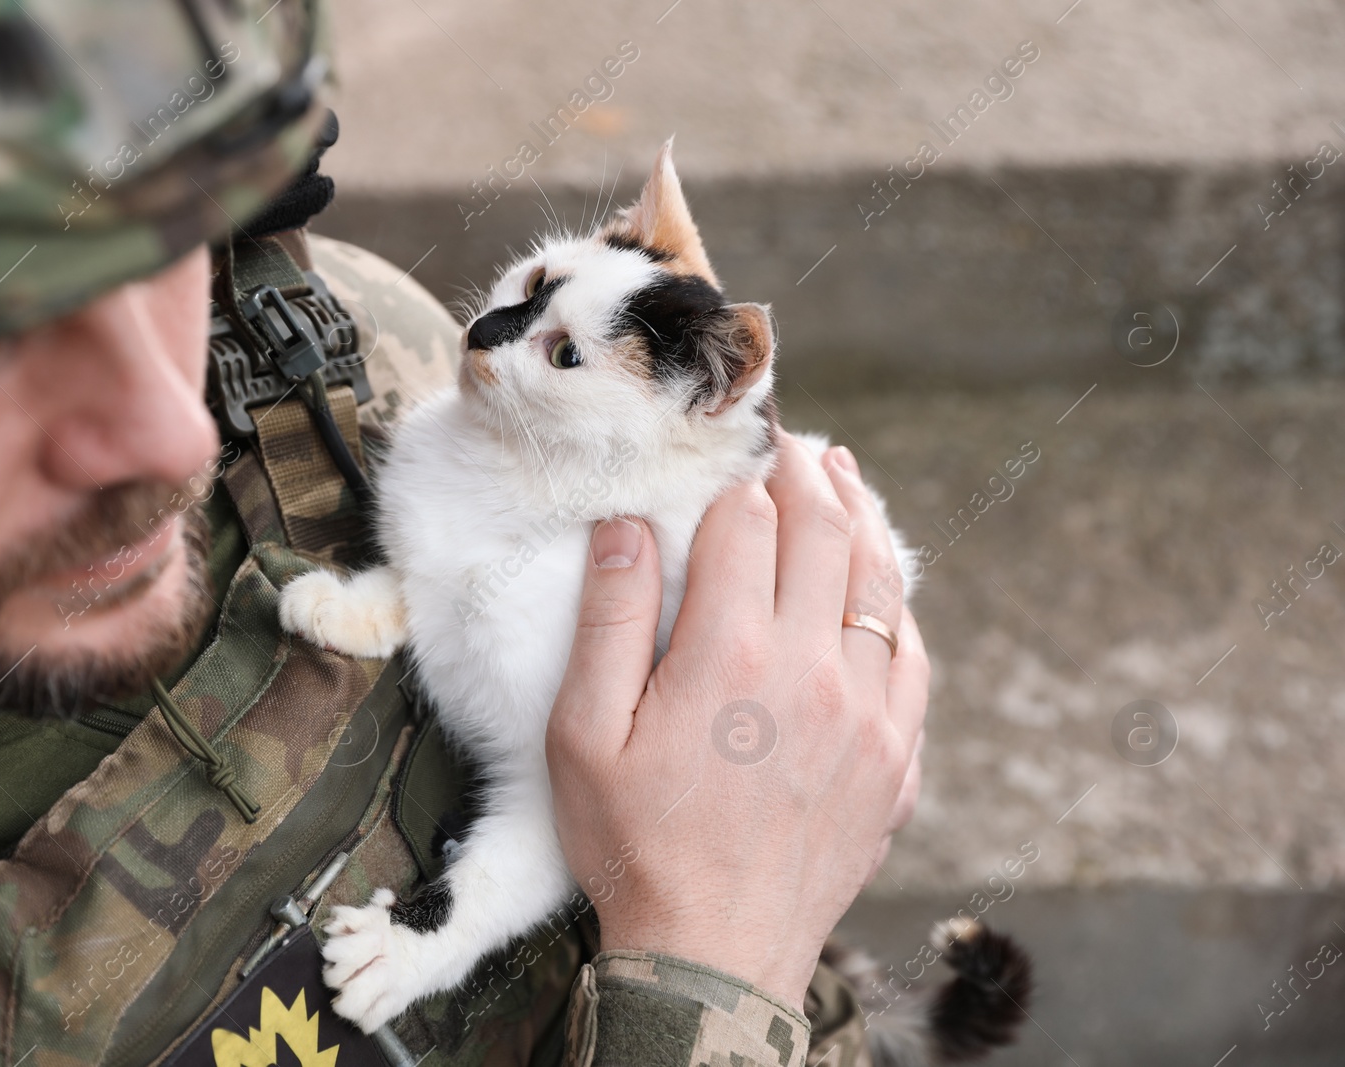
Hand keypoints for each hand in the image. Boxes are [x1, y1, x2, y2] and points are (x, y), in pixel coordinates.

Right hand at [546, 432, 929, 1007]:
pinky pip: (915, 657)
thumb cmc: (633, 845)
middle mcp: (813, 671)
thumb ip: (609, 620)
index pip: (748, 524)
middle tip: (793, 445)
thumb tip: (627, 525)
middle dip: (807, 476)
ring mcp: (869, 716)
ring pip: (881, 586)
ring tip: (846, 479)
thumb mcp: (583, 735)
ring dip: (863, 520)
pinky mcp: (896, 760)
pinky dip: (899, 604)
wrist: (712, 956)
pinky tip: (882, 585)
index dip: (736, 478)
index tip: (731, 453)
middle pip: (825, 535)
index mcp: (730, 656)